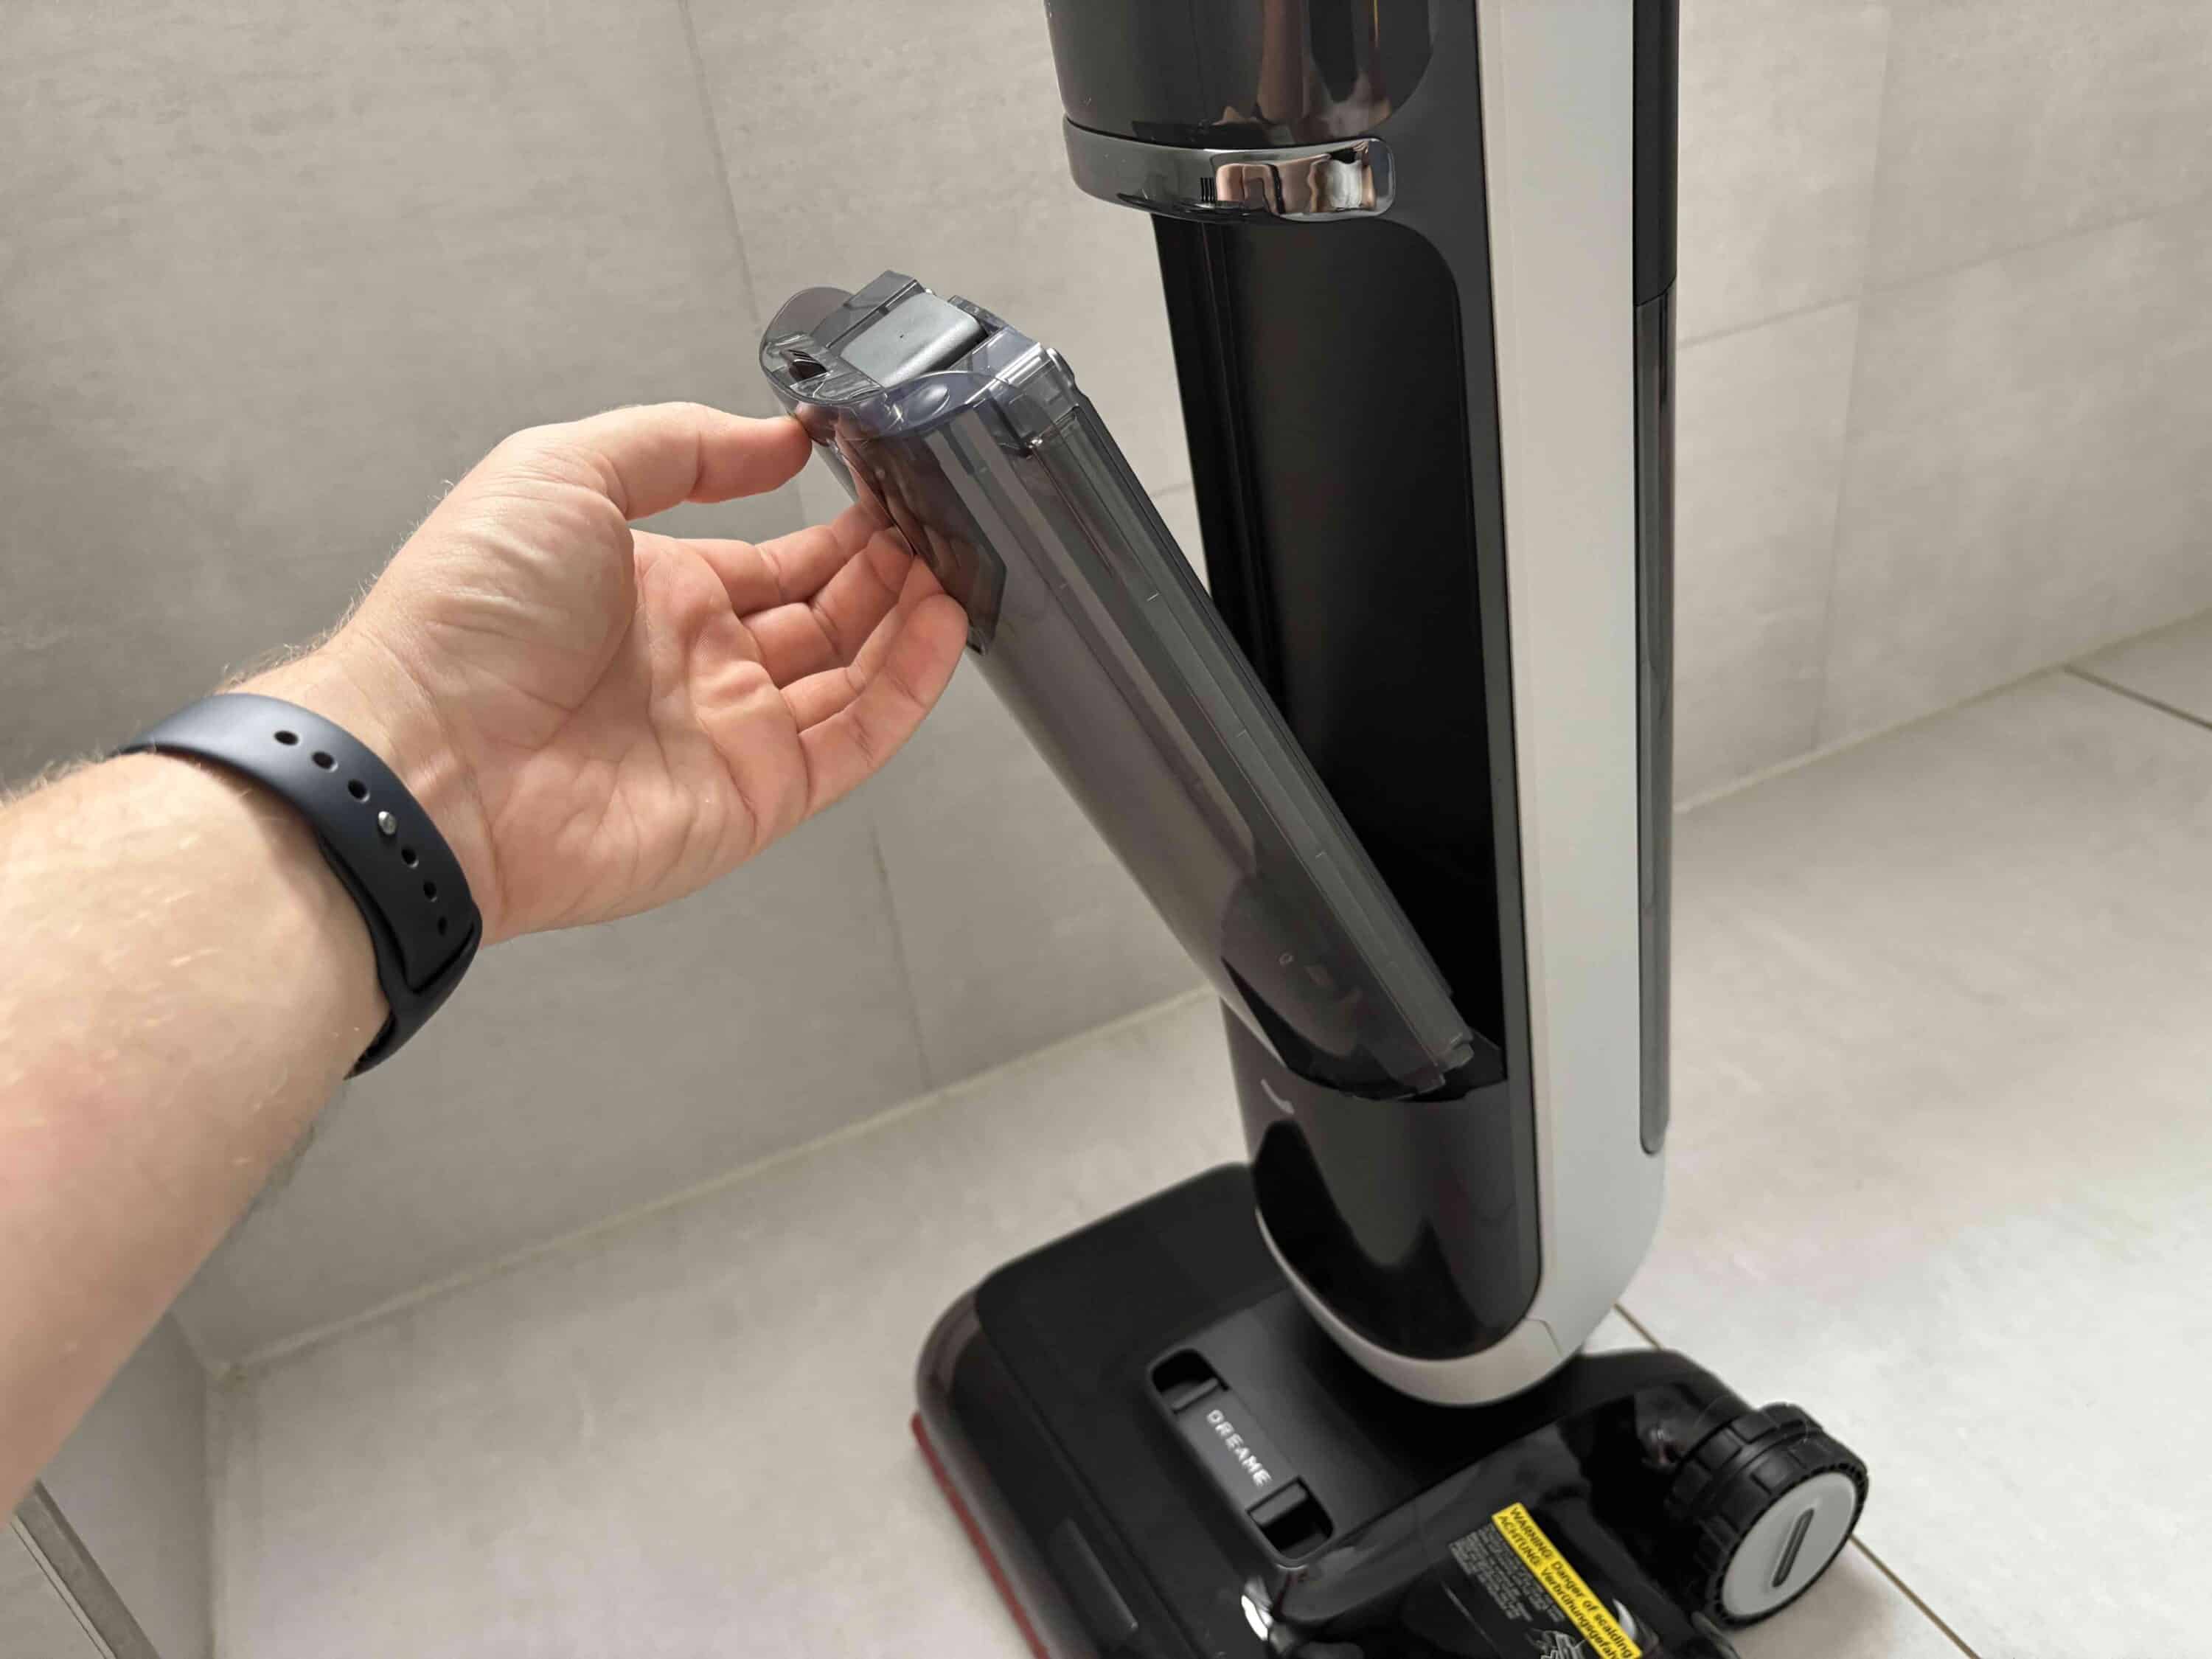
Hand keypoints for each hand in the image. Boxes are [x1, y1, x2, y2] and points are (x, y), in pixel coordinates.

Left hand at [253, 402, 965, 942]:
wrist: (426, 760)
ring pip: (853, 675)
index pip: (776, 558)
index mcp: (651, 588)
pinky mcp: (755, 796)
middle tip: (936, 522)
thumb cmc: (463, 619)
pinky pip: (855, 740)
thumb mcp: (562, 470)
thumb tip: (777, 439)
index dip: (838, 523)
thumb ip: (682, 446)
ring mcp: (728, 731)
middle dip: (886, 566)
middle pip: (825, 614)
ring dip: (909, 619)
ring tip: (954, 565)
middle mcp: (696, 662)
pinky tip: (940, 628)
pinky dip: (908, 688)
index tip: (888, 483)